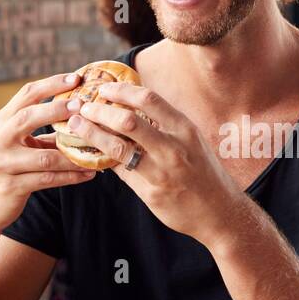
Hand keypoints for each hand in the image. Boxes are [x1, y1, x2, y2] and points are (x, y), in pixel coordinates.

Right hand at [0, 73, 100, 234]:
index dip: (51, 84)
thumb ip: (40, 129)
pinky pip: (48, 179)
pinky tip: (89, 173)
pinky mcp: (12, 186)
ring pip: (45, 156)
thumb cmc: (8, 168)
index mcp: (2, 121)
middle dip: (57, 109)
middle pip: (28, 117)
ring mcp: (3, 163)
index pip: (26, 94)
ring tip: (98, 148)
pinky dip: (71, 176)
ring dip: (74, 153)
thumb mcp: (17, 143)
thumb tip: (79, 115)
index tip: (77, 77)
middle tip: (83, 104)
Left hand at [68, 81, 242, 245]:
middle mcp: (174, 148)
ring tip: (78, 126)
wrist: (220, 212)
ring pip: (117, 148)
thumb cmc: (204, 172)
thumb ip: (164, 128)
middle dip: (100, 110)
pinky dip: (103, 160)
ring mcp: (162, 172)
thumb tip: (128, 112)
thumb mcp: (191, 142)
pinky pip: (120, 172)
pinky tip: (90, 154)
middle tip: (83, 108)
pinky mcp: (151, 193)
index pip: (148, 99)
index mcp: (184, 129)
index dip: (121, 90)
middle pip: (128, 121)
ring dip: (92, 134)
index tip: (103, 88)